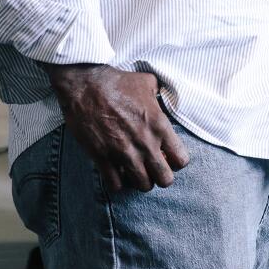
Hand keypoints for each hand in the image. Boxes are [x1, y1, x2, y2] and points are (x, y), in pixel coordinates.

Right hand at [49, 63, 188, 193]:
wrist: (86, 85)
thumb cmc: (118, 82)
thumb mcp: (148, 82)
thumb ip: (160, 95)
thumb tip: (162, 98)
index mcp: (160, 126)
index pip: (181, 160)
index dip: (177, 162)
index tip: (168, 156)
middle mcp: (145, 144)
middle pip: (165, 179)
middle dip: (162, 177)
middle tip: (153, 168)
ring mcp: (124, 153)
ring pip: (142, 186)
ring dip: (141, 181)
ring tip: (136, 172)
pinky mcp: (103, 158)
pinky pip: (115, 185)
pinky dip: (118, 183)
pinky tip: (116, 173)